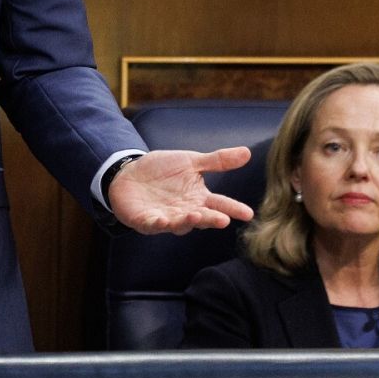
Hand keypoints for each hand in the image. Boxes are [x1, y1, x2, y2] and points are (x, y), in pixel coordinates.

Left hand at [108, 147, 253, 235]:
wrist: (130, 173)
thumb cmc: (163, 170)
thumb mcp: (191, 162)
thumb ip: (217, 161)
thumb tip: (247, 152)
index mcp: (198, 198)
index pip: (219, 204)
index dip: (233, 209)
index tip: (248, 213)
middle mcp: (185, 212)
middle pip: (201, 218)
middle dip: (211, 220)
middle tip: (223, 220)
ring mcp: (166, 218)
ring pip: (179, 224)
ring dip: (186, 222)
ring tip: (195, 216)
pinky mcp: (145, 220)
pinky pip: (152, 224)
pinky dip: (157, 223)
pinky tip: (162, 219)